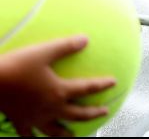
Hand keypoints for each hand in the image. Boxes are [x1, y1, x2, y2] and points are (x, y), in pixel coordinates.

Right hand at [0, 36, 115, 136]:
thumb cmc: (16, 66)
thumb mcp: (43, 51)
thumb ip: (66, 46)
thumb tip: (86, 39)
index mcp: (59, 91)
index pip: (87, 88)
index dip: (102, 85)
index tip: (114, 83)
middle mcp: (51, 108)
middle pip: (77, 114)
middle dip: (93, 113)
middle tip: (104, 112)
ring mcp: (35, 118)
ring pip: (54, 131)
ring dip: (65, 134)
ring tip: (73, 136)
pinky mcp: (19, 121)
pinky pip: (28, 135)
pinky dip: (33, 138)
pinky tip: (34, 138)